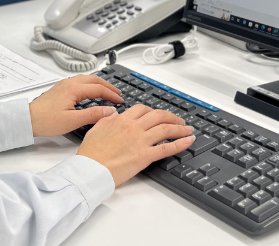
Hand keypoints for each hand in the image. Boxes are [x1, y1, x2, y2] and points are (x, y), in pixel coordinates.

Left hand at [28, 74, 122, 136]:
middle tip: (118, 93)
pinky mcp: (60, 89)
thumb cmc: (46, 121)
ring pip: (86, 79)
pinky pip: (79, 82)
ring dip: (99, 84)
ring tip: (108, 91)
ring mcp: (64, 84)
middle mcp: (69, 83)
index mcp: (73, 88)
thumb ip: (93, 114)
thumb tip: (109, 111)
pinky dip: (90, 85)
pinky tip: (91, 92)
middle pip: (94, 79)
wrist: (28, 119)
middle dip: (108, 86)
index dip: (111, 94)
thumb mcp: (72, 121)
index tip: (120, 100)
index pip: (99, 88)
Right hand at [77, 104, 194, 185]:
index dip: (154, 111)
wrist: (90, 170)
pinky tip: (188, 141)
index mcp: (121, 120)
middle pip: (158, 116)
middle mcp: (133, 128)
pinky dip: (180, 143)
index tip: (158, 114)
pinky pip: (166, 147)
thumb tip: (113, 115)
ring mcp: (140, 141)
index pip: (142, 109)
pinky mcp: (145, 156)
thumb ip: (105, 120)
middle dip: (171, 117)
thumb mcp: (94, 130)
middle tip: (178, 120)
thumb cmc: (90, 154)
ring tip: (188, 129)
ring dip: (180, 128)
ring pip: (165, 129)